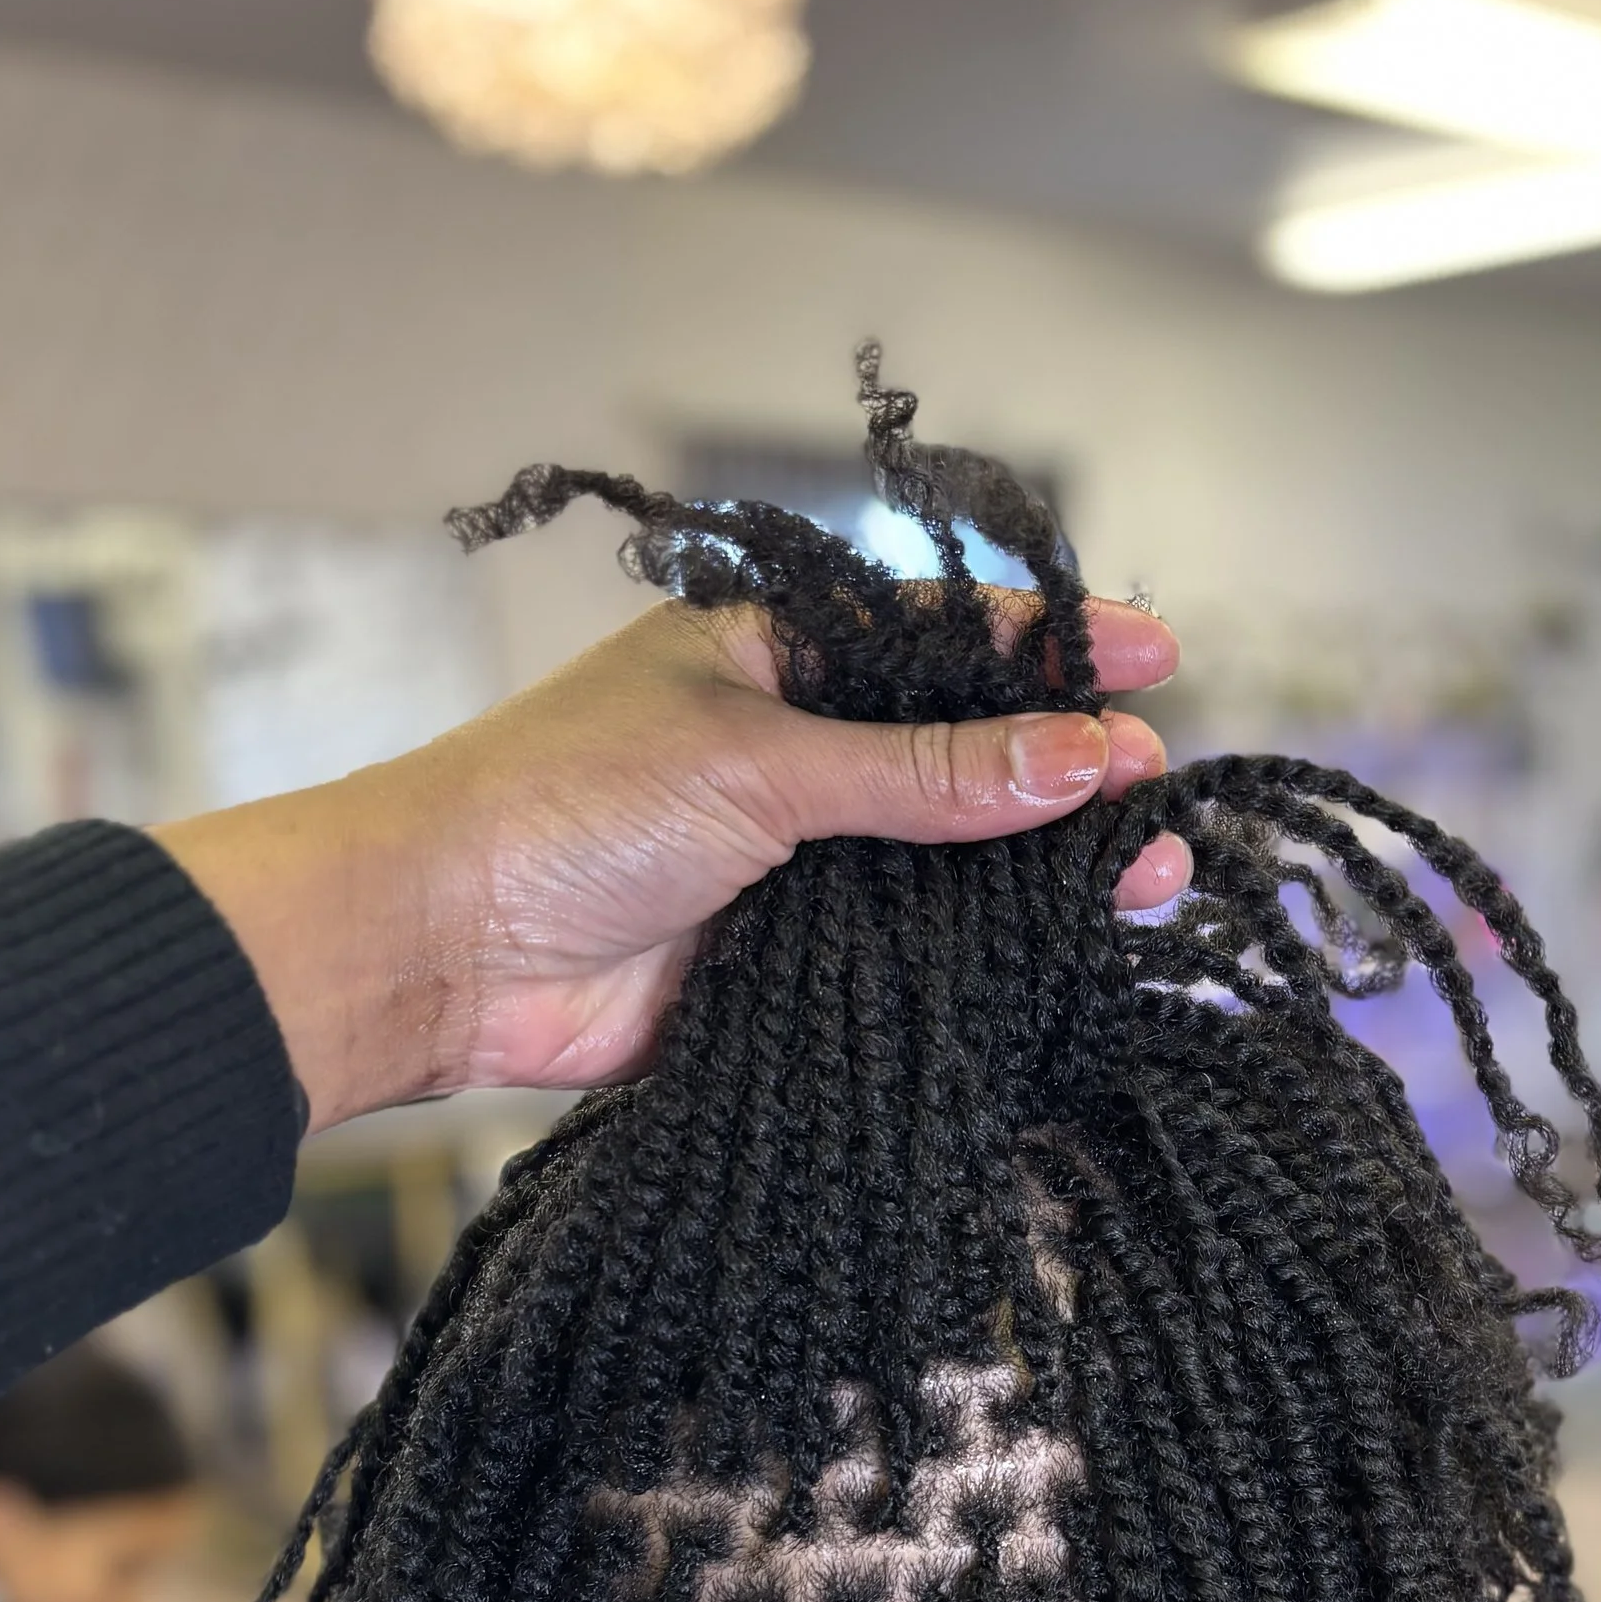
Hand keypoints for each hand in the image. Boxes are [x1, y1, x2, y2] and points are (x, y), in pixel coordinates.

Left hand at [161, 595, 1187, 1131]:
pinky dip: (980, 959)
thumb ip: (930, 775)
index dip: (1051, 647)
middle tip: (1160, 800)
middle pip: (963, 760)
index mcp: (774, 658)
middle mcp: (791, 753)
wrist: (440, 950)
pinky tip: (1062, 960)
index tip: (1160, 658)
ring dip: (1043, 876)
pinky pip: (905, 955)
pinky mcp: (784, 962)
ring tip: (1148, 882)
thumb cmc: (563, 809)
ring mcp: (792, 863)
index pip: (941, 639)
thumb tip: (1087, 756)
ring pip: (947, 866)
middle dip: (1067, 777)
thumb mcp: (763, 764)